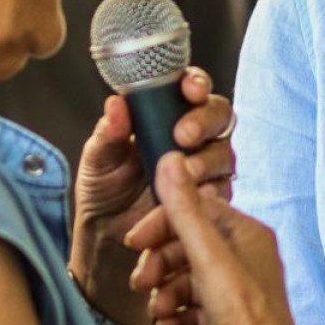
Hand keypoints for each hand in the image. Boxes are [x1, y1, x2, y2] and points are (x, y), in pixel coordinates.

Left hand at [70, 67, 234, 324]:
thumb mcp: (99, 160)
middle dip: (205, 121)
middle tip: (182, 135)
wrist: (106, 241)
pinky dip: (208, 195)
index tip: (190, 88)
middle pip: (220, 117)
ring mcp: (207, 171)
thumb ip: (108, 133)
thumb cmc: (104, 191)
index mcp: (166, 116)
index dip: (197, 83)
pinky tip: (193, 201)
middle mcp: (194, 139)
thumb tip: (116, 104)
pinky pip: (222, 195)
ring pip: (225, 155)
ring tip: (183, 172)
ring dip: (205, 161)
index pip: (191, 90)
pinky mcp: (214, 203)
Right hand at [150, 153, 292, 324]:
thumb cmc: (242, 312)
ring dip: (165, 293)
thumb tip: (169, 158)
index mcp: (249, 234)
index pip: (196, 212)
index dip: (162, 223)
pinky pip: (194, 311)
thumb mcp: (207, 254)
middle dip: (160, 264)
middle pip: (189, 248)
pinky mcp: (230, 323)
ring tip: (155, 311)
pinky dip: (176, 317)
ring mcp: (240, 293)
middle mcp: (248, 259)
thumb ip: (184, 208)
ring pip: (188, 281)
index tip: (134, 239)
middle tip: (140, 280)